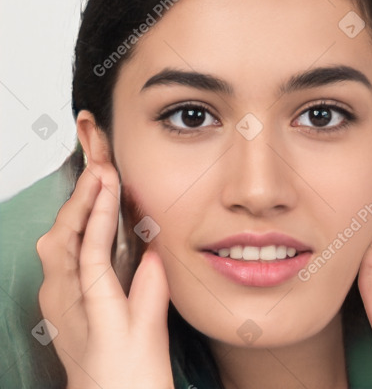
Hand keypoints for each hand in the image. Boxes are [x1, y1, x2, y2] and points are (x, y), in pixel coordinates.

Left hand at [36, 162, 174, 388]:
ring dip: (74, 208)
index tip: (108, 180)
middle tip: (99, 166)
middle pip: (61, 238)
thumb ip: (150, 288)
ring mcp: (57, 299)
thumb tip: (153, 252)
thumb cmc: (129, 379)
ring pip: (57, 242)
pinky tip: (89, 215)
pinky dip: (74, 226)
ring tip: (95, 181)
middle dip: (78, 199)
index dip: (98, 211)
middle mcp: (62, 302)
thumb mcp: (149, 334)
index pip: (88, 248)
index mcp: (87, 310)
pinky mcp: (61, 299)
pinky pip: (62, 252)